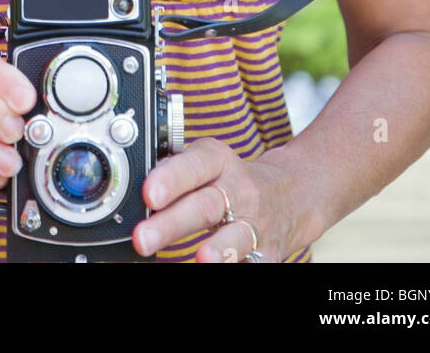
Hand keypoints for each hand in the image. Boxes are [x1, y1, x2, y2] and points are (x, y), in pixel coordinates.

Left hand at [132, 137, 295, 262]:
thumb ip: (176, 170)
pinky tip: (213, 268)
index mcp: (219, 161)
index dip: (172, 178)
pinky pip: (251, 263)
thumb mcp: (209, 162)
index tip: (149, 193)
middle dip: (172, 224)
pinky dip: (233, 266)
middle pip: (205, 206)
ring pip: (235, 238)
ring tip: (201, 258)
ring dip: (218, 250)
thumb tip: (137, 184)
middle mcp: (239, 190)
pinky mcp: (268, 253)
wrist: (292, 194)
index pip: (195, 165)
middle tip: (142, 238)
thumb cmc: (233, 179)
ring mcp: (256, 224)